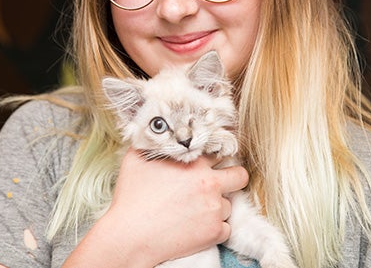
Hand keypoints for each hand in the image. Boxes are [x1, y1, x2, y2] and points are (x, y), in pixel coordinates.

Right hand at [64, 148, 248, 267]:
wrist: (130, 236)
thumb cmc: (131, 197)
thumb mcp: (136, 158)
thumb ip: (153, 143)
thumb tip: (157, 135)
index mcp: (195, 162)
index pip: (221, 152)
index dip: (216, 159)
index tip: (212, 164)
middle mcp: (210, 183)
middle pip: (240, 176)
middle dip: (232, 179)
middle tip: (218, 185)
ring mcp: (214, 209)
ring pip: (229, 205)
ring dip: (216, 207)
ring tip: (194, 211)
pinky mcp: (214, 233)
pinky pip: (226, 229)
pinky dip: (214, 229)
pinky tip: (196, 227)